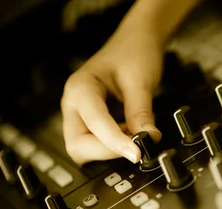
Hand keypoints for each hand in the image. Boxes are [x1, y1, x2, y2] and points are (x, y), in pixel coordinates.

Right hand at [61, 28, 163, 164]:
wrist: (136, 42)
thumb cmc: (134, 53)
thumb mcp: (141, 82)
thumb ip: (141, 113)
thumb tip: (147, 140)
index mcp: (80, 89)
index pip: (93, 125)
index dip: (115, 143)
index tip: (136, 153)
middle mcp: (74, 104)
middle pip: (78, 146)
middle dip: (107, 151)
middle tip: (136, 147)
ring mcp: (80, 114)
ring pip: (84, 149)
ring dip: (110, 150)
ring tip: (135, 136)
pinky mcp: (91, 122)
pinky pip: (96, 144)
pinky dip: (114, 146)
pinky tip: (131, 134)